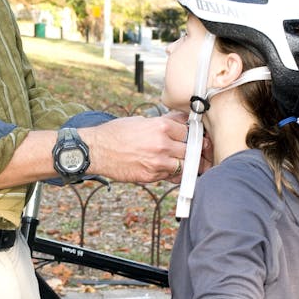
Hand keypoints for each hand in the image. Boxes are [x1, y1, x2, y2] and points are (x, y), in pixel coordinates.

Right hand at [82, 111, 211, 183]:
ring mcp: (157, 163)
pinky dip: (172, 174)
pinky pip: (170, 177)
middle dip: (197, 152)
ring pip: (184, 166)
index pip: (190, 133)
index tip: (199, 139)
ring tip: (188, 164)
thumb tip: (182, 121)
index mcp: (161, 127)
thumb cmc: (117, 133)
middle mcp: (162, 145)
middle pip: (191, 150)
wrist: (97, 150)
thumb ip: (165, 122)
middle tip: (201, 153)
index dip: (195, 136)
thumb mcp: (142, 120)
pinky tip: (169, 169)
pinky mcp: (150, 177)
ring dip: (186, 165)